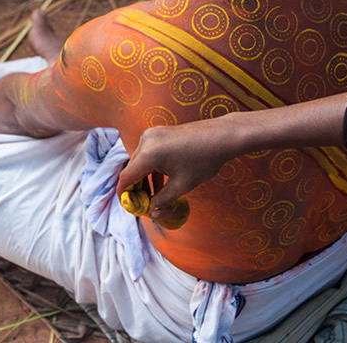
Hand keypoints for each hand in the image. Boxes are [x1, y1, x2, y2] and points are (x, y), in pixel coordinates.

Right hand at [117, 120, 239, 216]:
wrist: (222, 136)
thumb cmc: (204, 159)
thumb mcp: (182, 185)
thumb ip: (163, 200)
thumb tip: (153, 213)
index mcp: (148, 154)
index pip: (126, 177)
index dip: (125, 194)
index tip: (129, 207)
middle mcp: (146, 141)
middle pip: (132, 168)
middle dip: (137, 188)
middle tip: (144, 205)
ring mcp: (153, 134)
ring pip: (141, 161)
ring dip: (145, 178)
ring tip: (154, 196)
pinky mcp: (161, 132)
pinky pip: (150, 153)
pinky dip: (153, 168)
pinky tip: (162, 182)